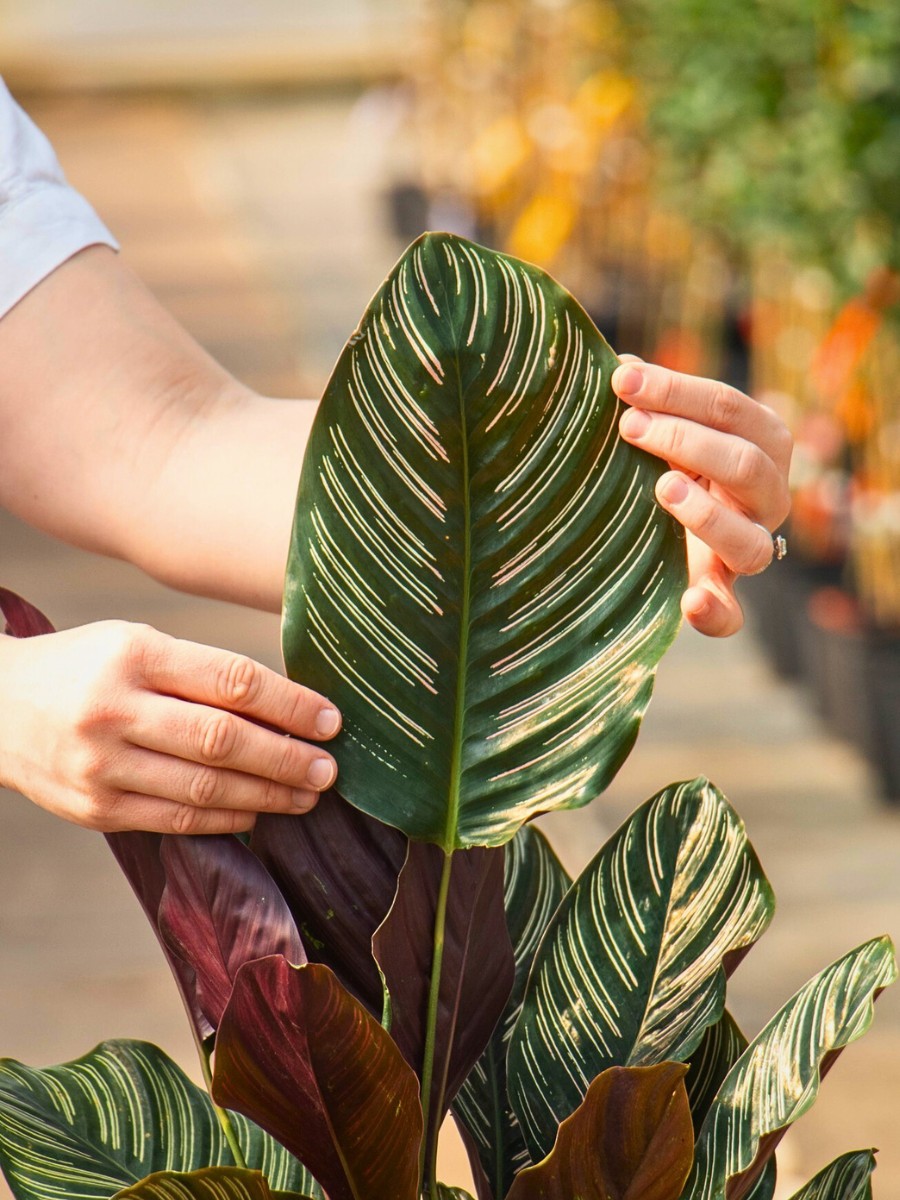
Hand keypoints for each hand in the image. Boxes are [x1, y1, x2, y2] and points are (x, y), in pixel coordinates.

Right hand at [0, 621, 340, 833]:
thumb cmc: (88, 668)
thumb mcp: (137, 645)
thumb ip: (201, 672)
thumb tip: (289, 707)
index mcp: (134, 654)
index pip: (231, 681)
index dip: (290, 704)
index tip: (331, 720)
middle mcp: (113, 709)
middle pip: (222, 740)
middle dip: (287, 758)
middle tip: (329, 770)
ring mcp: (101, 764)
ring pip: (204, 788)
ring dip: (267, 795)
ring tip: (306, 795)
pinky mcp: (95, 809)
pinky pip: (176, 819)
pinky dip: (226, 818)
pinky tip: (257, 811)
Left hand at [612, 359, 791, 636]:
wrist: (668, 538)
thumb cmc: (669, 465)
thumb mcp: (665, 432)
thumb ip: (650, 403)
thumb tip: (619, 365)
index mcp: (761, 445)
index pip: (731, 409)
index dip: (677, 391)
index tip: (622, 380)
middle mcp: (768, 499)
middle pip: (747, 465)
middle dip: (686, 439)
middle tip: (629, 427)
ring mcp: (749, 550)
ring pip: (751, 541)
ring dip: (707, 513)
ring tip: (662, 487)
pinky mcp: (722, 597)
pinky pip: (731, 615)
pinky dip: (715, 613)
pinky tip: (690, 601)